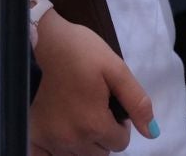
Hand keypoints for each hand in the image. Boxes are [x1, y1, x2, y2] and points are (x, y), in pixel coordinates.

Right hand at [28, 9, 156, 154]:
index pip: (120, 143)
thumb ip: (137, 102)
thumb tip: (152, 133)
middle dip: (103, 136)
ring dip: (83, 143)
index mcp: (94, 124)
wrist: (44, 42)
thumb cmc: (82, 52)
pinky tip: (59, 134)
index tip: (110, 104)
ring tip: (78, 116)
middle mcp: (71, 139)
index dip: (120, 124)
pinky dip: (57, 152)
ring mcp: (50, 140)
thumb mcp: (116, 69)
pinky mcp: (34, 136)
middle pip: (100, 154)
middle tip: (95, 109)